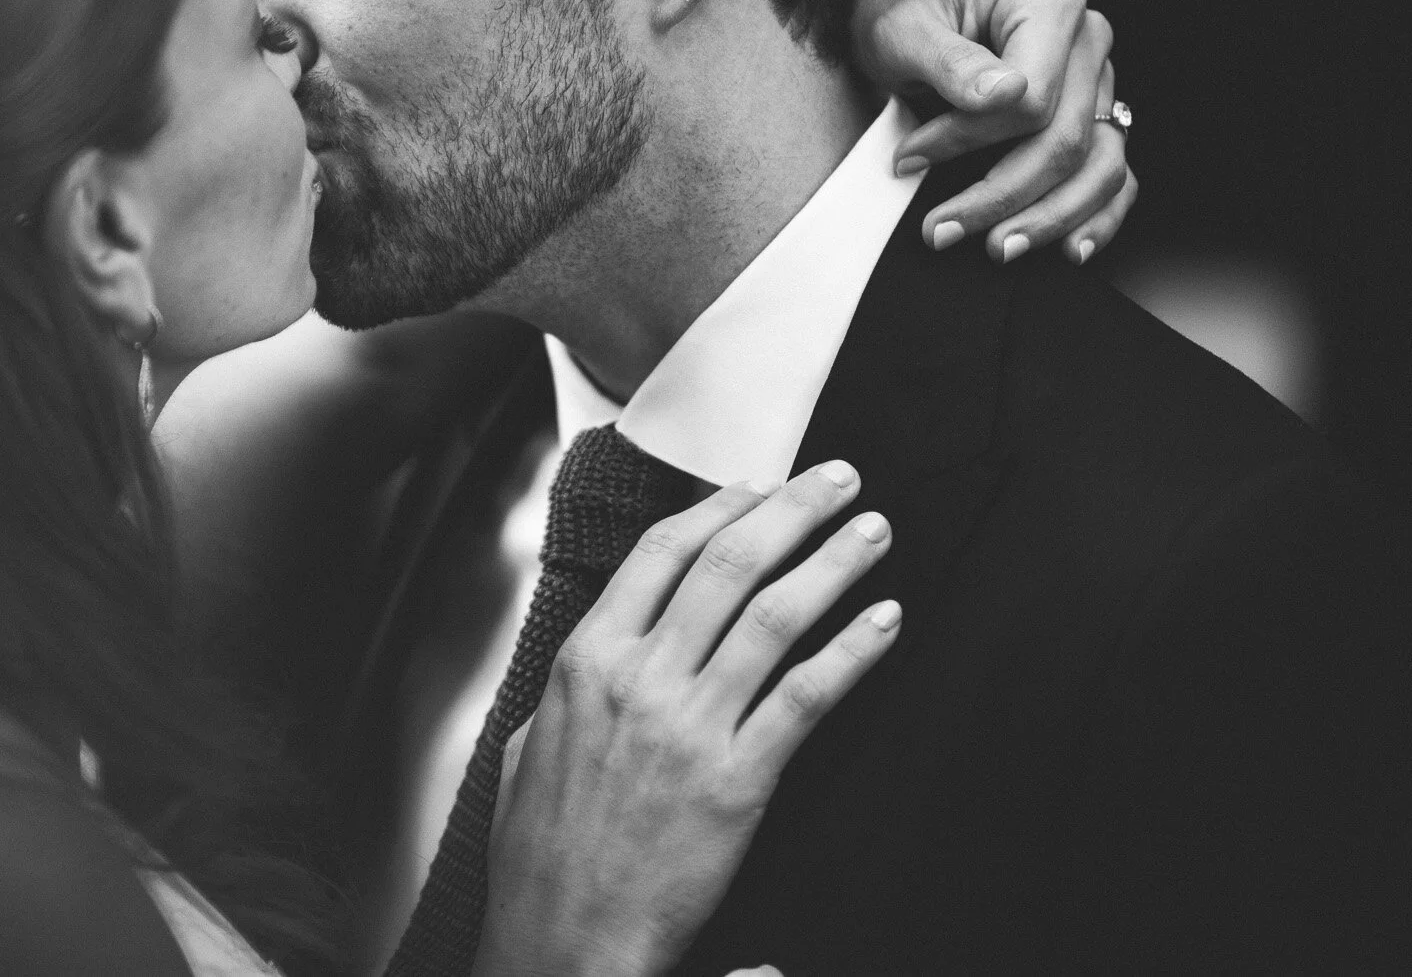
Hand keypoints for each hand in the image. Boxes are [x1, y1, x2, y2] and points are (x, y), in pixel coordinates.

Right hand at [473, 465, 900, 976]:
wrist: (562, 937)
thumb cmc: (541, 854)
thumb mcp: (528, 745)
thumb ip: (573, 689)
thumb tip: (601, 655)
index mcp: (586, 659)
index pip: (661, 553)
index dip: (718, 508)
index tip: (757, 486)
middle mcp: (639, 678)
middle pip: (727, 564)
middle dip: (791, 510)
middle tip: (838, 479)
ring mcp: (689, 726)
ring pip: (774, 615)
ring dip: (833, 561)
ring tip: (871, 531)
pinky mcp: (737, 780)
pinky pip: (808, 696)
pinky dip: (853, 650)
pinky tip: (884, 621)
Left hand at [851, 0, 1136, 263]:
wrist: (902, 18)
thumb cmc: (901, 17)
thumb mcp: (904, 29)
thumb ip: (951, 60)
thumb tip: (1005, 95)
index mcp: (1050, 1)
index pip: (1035, 96)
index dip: (971, 139)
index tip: (909, 159)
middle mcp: (1089, 40)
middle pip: (1067, 138)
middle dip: (1005, 194)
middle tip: (940, 230)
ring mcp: (1098, 82)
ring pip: (1100, 166)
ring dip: (1049, 218)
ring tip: (996, 249)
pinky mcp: (1094, 118)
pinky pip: (1114, 175)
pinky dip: (1096, 217)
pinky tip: (1068, 250)